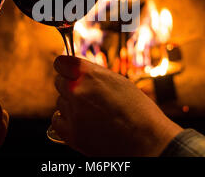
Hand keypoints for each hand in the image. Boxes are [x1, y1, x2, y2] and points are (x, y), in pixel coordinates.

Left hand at [51, 56, 182, 156]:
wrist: (147, 141)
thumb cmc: (138, 111)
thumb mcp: (118, 82)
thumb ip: (94, 75)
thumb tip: (77, 72)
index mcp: (90, 74)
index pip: (61, 63)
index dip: (66, 67)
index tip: (69, 71)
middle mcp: (78, 91)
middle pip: (59, 82)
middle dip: (69, 86)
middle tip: (85, 95)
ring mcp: (73, 113)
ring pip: (60, 102)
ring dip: (70, 105)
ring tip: (91, 112)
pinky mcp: (71, 134)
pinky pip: (57, 121)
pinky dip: (66, 121)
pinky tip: (81, 122)